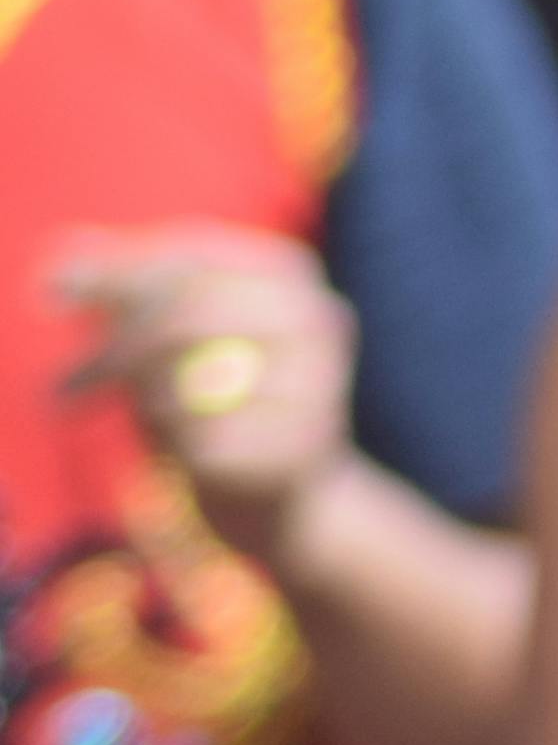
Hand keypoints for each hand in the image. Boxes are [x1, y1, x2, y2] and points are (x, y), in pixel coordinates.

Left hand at [52, 226, 355, 569]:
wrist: (283, 488)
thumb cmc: (215, 398)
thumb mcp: (170, 336)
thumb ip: (126, 293)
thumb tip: (63, 258)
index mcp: (288, 276)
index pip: (190, 256)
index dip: (115, 274)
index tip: (51, 296)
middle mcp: (318, 319)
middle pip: (187, 314)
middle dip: (114, 348)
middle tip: (62, 386)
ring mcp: (318, 382)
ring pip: (191, 381)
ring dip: (146, 403)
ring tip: (141, 416)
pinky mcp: (302, 446)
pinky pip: (204, 442)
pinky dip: (179, 449)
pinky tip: (185, 455)